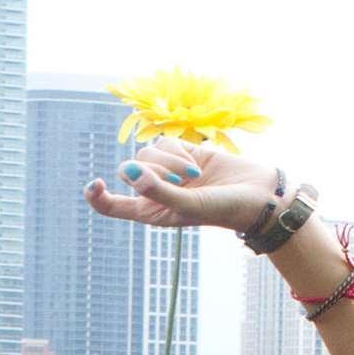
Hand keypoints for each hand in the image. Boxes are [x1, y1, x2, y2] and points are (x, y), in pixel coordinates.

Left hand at [83, 136, 281, 233]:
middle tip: (180, 182)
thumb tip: (129, 172)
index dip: (97, 196)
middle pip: (128, 170)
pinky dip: (178, 151)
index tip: (95, 182)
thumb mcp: (188, 205)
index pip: (111, 206)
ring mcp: (168, 171)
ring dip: (169, 161)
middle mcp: (155, 192)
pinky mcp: (183, 153)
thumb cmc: (223, 209)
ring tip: (194, 175)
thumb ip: (158, 191)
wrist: (258, 196)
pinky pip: (164, 141)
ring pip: (146, 153)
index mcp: (150, 212)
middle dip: (151, 171)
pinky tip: (197, 164)